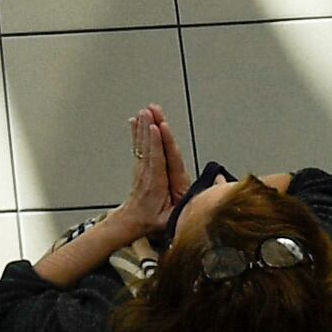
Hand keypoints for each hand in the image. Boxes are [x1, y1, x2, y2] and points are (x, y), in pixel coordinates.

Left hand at [116, 104, 186, 237]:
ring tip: (145, 110)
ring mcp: (143, 169)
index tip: (158, 127)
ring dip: (144, 126)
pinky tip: (134, 120)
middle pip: (151, 147)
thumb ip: (185, 208)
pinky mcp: (140, 166)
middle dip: (151, 127)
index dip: (158, 143)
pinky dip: (136, 132)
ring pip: (144, 144)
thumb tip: (200, 197)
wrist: (131, 222)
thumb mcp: (171, 220)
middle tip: (151, 110)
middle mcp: (150, 174)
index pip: (160, 160)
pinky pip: (138, 146)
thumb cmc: (153, 221)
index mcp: (158, 185)